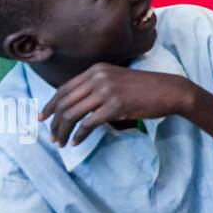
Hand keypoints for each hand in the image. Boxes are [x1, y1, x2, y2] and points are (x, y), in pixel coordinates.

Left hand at [41, 64, 193, 146]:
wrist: (170, 90)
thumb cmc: (144, 87)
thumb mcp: (116, 79)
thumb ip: (96, 86)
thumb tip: (75, 105)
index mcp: (96, 70)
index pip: (64, 89)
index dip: (50, 105)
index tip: (43, 118)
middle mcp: (98, 78)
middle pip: (65, 103)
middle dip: (54, 122)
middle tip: (52, 136)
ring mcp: (107, 91)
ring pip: (72, 114)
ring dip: (63, 131)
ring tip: (61, 142)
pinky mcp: (115, 106)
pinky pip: (88, 124)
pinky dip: (79, 135)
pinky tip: (77, 142)